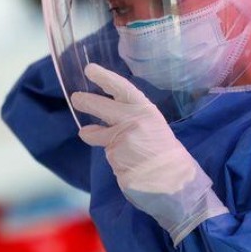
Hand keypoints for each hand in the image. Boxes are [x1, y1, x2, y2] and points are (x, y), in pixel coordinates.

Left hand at [71, 63, 227, 244]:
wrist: (175, 181)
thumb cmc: (165, 152)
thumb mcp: (153, 126)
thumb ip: (131, 117)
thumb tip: (107, 113)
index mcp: (146, 111)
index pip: (122, 89)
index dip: (105, 78)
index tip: (90, 70)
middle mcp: (133, 122)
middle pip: (103, 107)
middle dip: (87, 101)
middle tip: (75, 98)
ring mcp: (123, 140)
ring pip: (100, 135)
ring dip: (91, 134)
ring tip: (86, 133)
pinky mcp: (115, 157)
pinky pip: (109, 153)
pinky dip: (114, 156)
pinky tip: (127, 162)